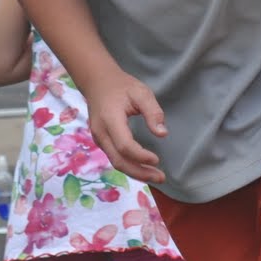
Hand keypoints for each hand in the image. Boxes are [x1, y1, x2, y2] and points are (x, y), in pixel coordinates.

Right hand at [81, 68, 167, 183]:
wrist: (97, 82)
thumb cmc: (121, 86)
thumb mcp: (141, 93)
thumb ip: (153, 112)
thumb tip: (162, 134)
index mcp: (110, 119)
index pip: (124, 145)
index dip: (141, 156)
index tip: (157, 159)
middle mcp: (101, 133)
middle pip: (119, 160)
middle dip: (140, 173)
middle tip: (161, 177)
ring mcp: (99, 139)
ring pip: (116, 162)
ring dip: (136, 173)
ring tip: (155, 176)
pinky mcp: (101, 141)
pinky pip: (115, 158)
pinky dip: (129, 166)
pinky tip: (143, 168)